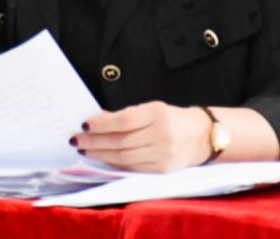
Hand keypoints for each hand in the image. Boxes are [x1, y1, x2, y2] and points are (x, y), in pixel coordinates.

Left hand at [73, 101, 210, 172]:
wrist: (203, 136)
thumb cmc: (171, 119)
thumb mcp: (151, 109)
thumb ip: (126, 116)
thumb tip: (96, 121)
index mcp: (157, 113)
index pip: (123, 121)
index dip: (101, 124)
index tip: (83, 125)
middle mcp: (161, 134)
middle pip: (121, 141)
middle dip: (95, 142)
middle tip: (76, 140)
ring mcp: (162, 154)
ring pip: (124, 157)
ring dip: (100, 154)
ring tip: (85, 150)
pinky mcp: (162, 169)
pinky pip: (132, 167)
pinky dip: (114, 164)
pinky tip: (102, 159)